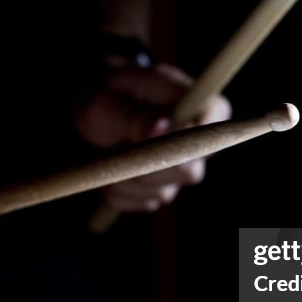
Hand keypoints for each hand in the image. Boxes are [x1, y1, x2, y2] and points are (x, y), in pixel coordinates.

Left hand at [74, 63, 230, 211]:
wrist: (86, 121)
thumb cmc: (99, 98)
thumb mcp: (105, 100)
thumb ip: (133, 115)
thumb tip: (162, 127)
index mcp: (189, 99)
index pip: (215, 113)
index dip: (199, 131)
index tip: (162, 137)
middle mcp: (194, 137)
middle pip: (189, 168)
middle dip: (146, 166)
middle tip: (114, 148)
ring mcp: (182, 167)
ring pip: (163, 191)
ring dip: (125, 179)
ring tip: (104, 154)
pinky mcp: (163, 189)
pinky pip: (144, 202)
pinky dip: (119, 192)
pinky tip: (110, 170)